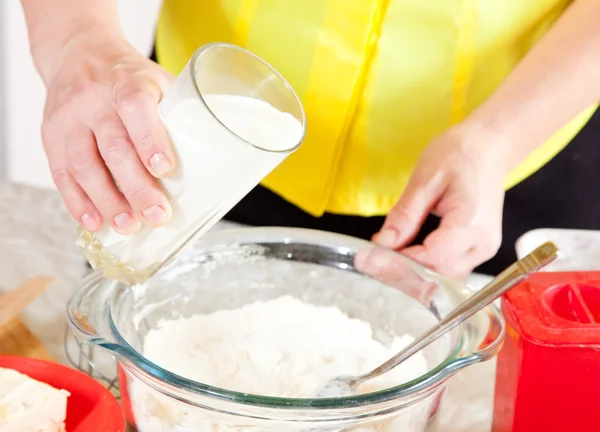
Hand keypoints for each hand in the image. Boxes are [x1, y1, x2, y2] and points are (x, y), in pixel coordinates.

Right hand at [41, 30, 175, 234]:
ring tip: (128, 226)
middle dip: (136, 187)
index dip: (150, 140)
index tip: (165, 170)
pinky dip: (78, 202)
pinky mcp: (50, 137)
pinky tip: (95, 222)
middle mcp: (94, 99)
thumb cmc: (129, 76)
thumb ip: (178, 113)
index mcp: (128, 82)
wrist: (78, 52)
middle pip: (114, 146)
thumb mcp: (158, 81)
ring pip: (84, 165)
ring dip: (107, 201)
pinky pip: (61, 174)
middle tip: (156, 215)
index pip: (137, 108)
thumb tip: (215, 159)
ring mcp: (69, 119)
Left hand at [373, 125, 506, 278]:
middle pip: (436, 276)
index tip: (368, 258)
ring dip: (407, 277)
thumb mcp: (425, 179)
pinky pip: (445, 272)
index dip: (398, 262)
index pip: (431, 258)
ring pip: (440, 280)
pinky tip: (397, 260)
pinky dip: (420, 270)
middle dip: (398, 273)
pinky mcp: (475, 252)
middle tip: (365, 262)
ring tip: (376, 262)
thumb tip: (383, 243)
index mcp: (471, 223)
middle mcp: (481, 244)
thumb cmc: (459, 156)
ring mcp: (481, 251)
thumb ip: (404, 215)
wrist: (489, 149)